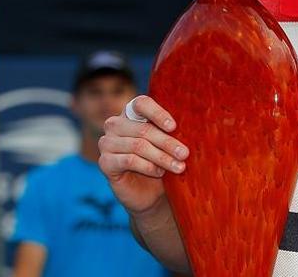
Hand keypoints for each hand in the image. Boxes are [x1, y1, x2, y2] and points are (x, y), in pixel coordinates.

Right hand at [98, 95, 189, 215]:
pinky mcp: (105, 162)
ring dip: (162, 157)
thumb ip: (173, 132)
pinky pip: (128, 160)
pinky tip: (159, 172)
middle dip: (168, 142)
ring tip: (179, 167)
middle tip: (185, 154)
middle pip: (143, 129)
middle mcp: (115, 125)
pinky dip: (148, 166)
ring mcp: (107, 143)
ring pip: (138, 146)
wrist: (150, 194)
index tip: (174, 127)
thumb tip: (193, 124)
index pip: (140, 103)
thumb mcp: (169, 145)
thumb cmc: (162, 163)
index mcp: (131, 114)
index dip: (157, 113)